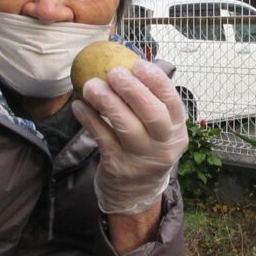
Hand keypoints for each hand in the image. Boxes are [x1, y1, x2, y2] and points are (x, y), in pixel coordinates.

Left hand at [71, 59, 187, 214]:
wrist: (136, 193)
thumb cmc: (146, 148)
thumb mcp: (158, 130)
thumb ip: (149, 102)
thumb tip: (126, 61)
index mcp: (176, 129)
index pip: (171, 101)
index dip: (155, 80)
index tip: (137, 63)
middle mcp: (164, 145)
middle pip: (152, 114)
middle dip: (133, 90)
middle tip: (114, 72)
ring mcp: (142, 158)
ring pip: (126, 127)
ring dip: (108, 103)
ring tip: (90, 86)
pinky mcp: (119, 167)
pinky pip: (103, 138)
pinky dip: (90, 120)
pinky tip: (79, 106)